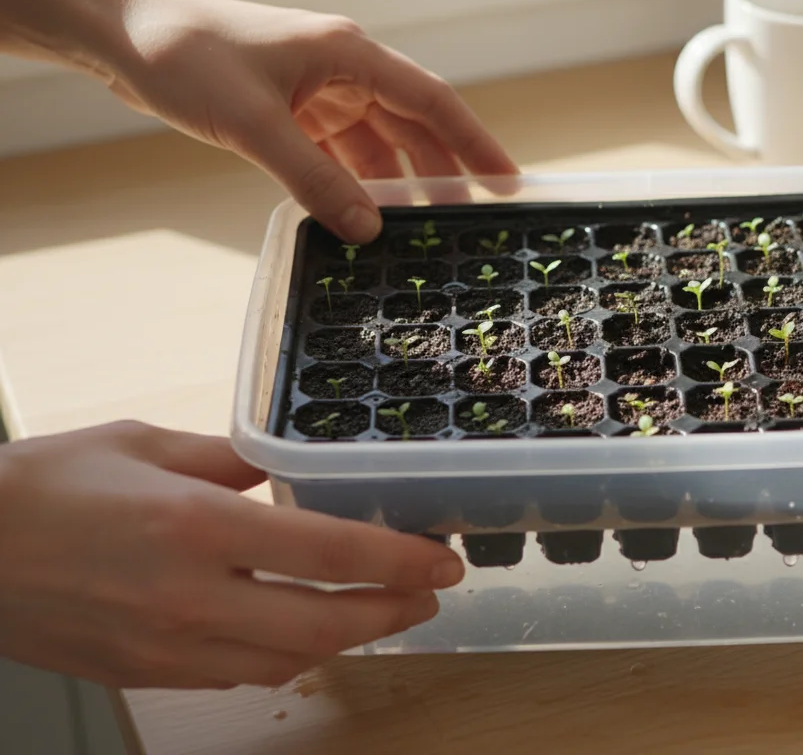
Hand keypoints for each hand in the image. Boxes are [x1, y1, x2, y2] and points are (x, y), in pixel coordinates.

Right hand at [0, 421, 463, 689]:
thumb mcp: (142, 442)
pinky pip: (238, 675)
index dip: (399, 559)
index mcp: (196, 525)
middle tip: (429, 594)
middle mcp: (190, 595)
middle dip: (392, 610)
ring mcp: (167, 646)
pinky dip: (287, 656)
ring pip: (288, 659)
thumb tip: (284, 464)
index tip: (442, 559)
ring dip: (347, 638)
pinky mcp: (145, 673)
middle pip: (324, 623)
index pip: (328, 551)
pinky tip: (305, 633)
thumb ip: (227, 458)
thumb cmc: (44, 485)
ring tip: (380, 610)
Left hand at [102, 0, 517, 242]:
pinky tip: (361, 215)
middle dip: (441, 172)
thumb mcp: (254, 126)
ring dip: (395, 182)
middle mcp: (342, 68)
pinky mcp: (289, 107)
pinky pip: (338, 150)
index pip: (431, 102)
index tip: (509, 182)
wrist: (120, 33)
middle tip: (470, 221)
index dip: (475, 143)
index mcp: (349, 55)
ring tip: (419, 229)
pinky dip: (352, 182)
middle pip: (411, 125)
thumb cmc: (184, 57)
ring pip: (375, 142)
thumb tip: (367, 233)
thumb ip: (315, 180)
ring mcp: (316, 88)